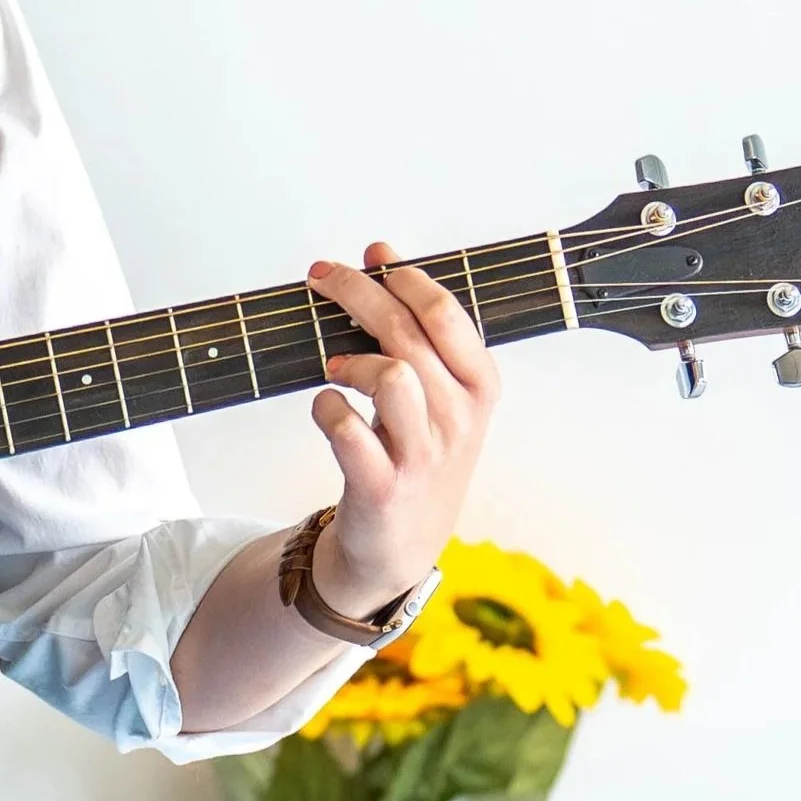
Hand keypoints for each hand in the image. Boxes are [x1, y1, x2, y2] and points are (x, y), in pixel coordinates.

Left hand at [304, 239, 498, 618]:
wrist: (401, 544)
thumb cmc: (416, 457)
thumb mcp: (441, 398)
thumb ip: (419, 337)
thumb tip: (378, 265)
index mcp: (479, 388)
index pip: (448, 315)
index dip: (406, 277)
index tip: (372, 256)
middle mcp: (458, 418)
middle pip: (409, 334)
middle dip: (359, 293)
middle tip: (321, 277)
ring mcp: (423, 454)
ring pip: (393, 376)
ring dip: (353, 360)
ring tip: (336, 366)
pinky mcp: (382, 486)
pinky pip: (350, 431)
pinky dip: (327, 410)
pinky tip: (327, 409)